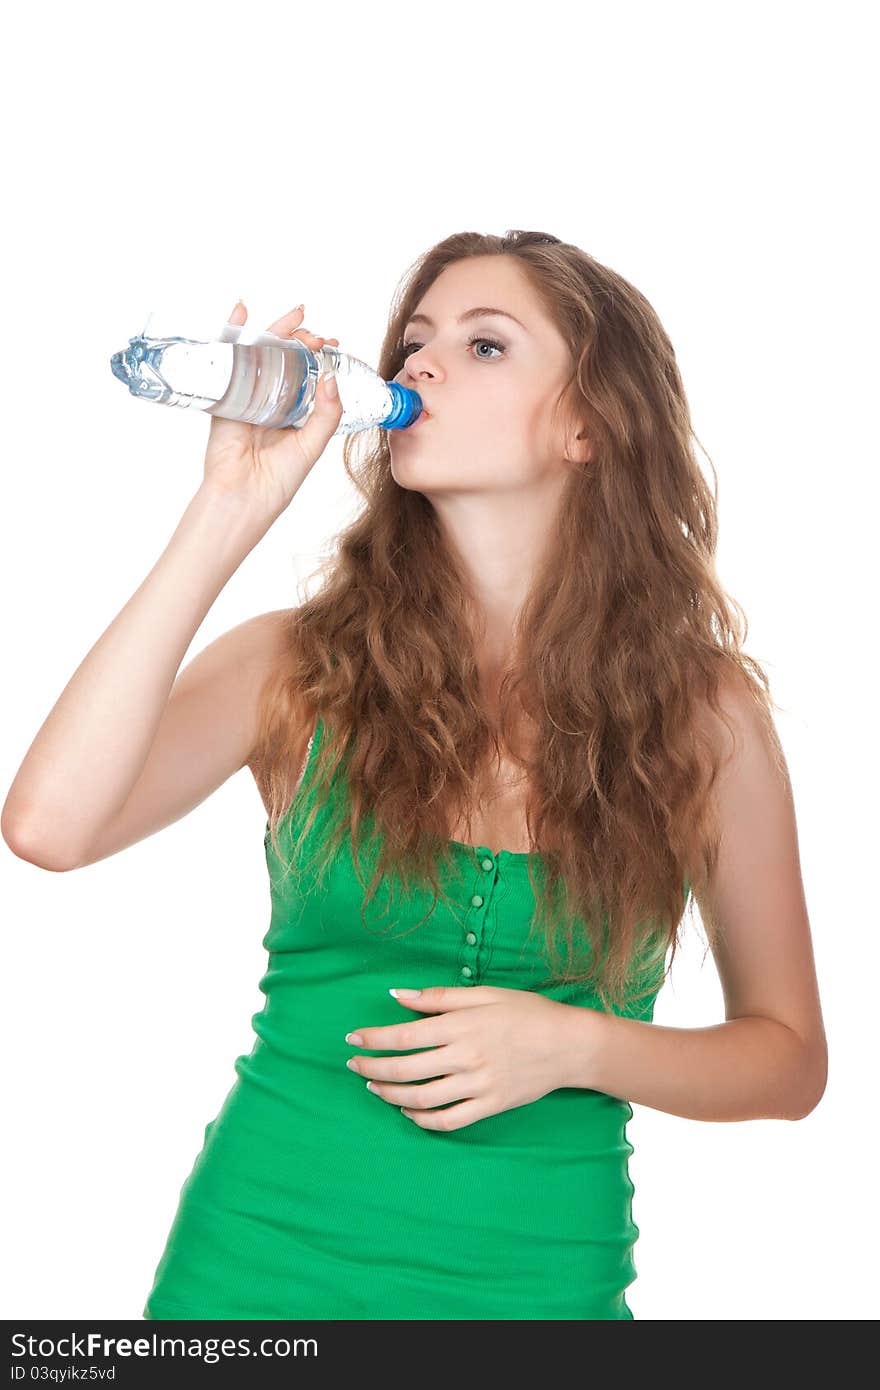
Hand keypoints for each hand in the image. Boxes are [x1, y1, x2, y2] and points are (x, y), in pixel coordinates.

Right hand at [202, 301, 342, 525]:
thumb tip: (332, 377)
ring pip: (262, 354)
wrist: (243, 496)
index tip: (333, 343)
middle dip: (301, 339)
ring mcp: (248, 396)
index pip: (309, 376)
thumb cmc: (278, 480)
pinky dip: (233, 333)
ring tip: (296, 315)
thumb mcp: (312, 445)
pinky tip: (241, 310)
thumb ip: (326, 413)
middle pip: (286, 359)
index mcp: (295, 414)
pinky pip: (229, 359)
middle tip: (316, 332)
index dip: (321, 358)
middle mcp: (272, 402)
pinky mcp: (226, 395)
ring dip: (276, 330)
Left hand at [344, 985, 580, 1130]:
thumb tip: (396, 995)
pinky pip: (448, 1121)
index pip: (405, 1035)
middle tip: (354, 1065)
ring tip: (374, 1087)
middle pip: (405, 1069)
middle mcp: (466, 1057)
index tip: (353, 1039)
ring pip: (421, 1098)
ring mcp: (478, 1085)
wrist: (569, 1045)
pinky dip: (422, 1119)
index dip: (373, 1039)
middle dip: (372, 1068)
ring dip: (390, 1094)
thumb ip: (438, 997)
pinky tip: (408, 1110)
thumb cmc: (527, 1013)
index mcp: (462, 1025)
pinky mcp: (490, 1106)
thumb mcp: (484, 994)